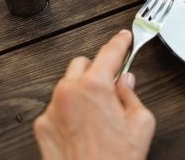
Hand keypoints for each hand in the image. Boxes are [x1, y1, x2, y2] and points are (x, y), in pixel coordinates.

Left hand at [33, 30, 155, 159]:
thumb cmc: (116, 159)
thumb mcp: (141, 124)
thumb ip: (132, 96)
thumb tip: (125, 84)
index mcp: (95, 87)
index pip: (109, 53)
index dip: (119, 42)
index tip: (123, 37)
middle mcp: (68, 93)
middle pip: (82, 64)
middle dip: (98, 70)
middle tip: (112, 86)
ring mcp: (52, 109)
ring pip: (67, 85)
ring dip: (82, 90)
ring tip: (98, 114)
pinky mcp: (42, 126)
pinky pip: (57, 107)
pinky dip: (69, 110)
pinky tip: (83, 128)